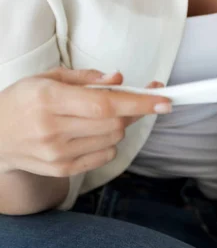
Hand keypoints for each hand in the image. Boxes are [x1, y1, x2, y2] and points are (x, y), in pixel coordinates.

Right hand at [0, 67, 170, 176]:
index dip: (137, 102)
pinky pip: (104, 156)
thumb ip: (86, 77)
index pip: (104, 104)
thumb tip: (118, 79)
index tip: (163, 99)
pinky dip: (108, 141)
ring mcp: (57, 154)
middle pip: (114, 124)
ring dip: (117, 125)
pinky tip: (92, 131)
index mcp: (49, 99)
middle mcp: (53, 130)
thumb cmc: (23, 100)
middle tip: (128, 98)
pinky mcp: (62, 170)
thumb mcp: (48, 77)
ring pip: (112, 140)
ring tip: (98, 114)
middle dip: (130, 109)